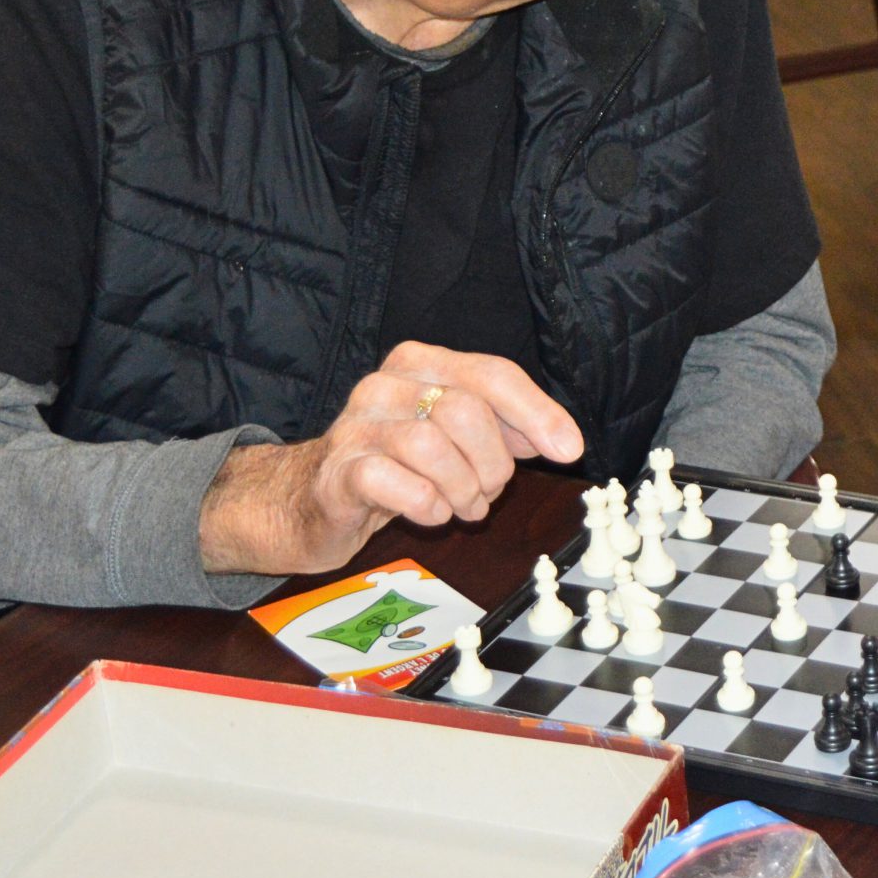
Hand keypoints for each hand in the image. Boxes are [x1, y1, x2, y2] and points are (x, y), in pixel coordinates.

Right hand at [197, 343, 583, 575]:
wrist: (309, 500)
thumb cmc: (393, 465)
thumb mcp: (453, 437)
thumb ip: (502, 428)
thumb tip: (558, 438)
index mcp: (420, 364)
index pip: (493, 374)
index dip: (537, 413)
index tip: (567, 450)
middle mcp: (385, 385)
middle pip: (468, 411)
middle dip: (493, 464)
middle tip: (488, 494)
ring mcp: (357, 426)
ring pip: (433, 447)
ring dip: (463, 490)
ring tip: (462, 508)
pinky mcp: (338, 472)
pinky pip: (398, 485)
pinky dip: (428, 506)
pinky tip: (429, 513)